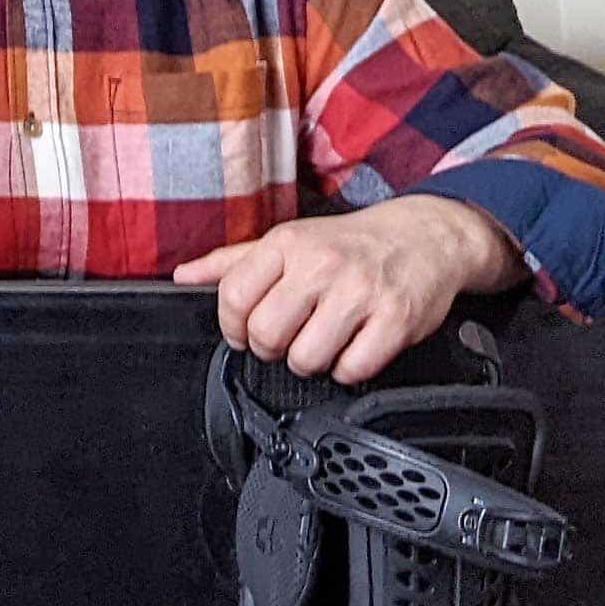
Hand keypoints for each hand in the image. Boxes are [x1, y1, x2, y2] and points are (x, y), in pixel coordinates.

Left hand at [174, 196, 524, 384]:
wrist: (422, 236)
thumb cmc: (346, 244)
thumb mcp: (286, 241)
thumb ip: (231, 262)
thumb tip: (183, 276)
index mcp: (287, 243)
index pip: (234, 297)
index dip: (232, 327)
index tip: (244, 331)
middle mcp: (322, 264)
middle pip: (268, 334)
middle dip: (271, 349)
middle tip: (286, 339)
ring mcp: (360, 292)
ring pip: (308, 358)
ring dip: (310, 362)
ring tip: (320, 342)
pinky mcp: (395, 320)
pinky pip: (354, 369)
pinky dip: (348, 369)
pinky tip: (351, 348)